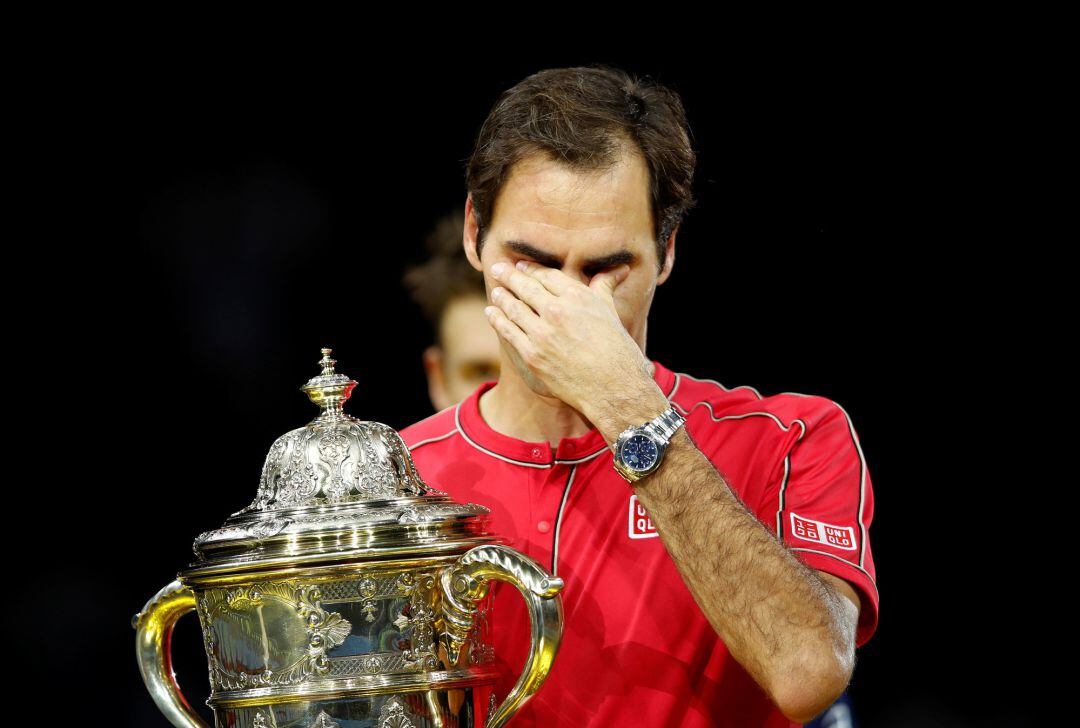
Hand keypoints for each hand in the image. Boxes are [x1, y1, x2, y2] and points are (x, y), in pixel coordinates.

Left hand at [483, 258, 657, 419]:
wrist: (612, 385)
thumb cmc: (616, 347)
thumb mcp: (610, 310)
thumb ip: (605, 286)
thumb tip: (620, 268)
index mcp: (577, 296)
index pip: (546, 276)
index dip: (530, 269)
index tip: (520, 265)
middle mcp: (557, 311)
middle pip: (526, 288)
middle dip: (509, 276)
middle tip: (498, 268)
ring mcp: (542, 334)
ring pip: (514, 308)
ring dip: (501, 297)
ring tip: (496, 291)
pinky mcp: (532, 355)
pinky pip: (508, 332)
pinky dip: (497, 320)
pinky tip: (491, 313)